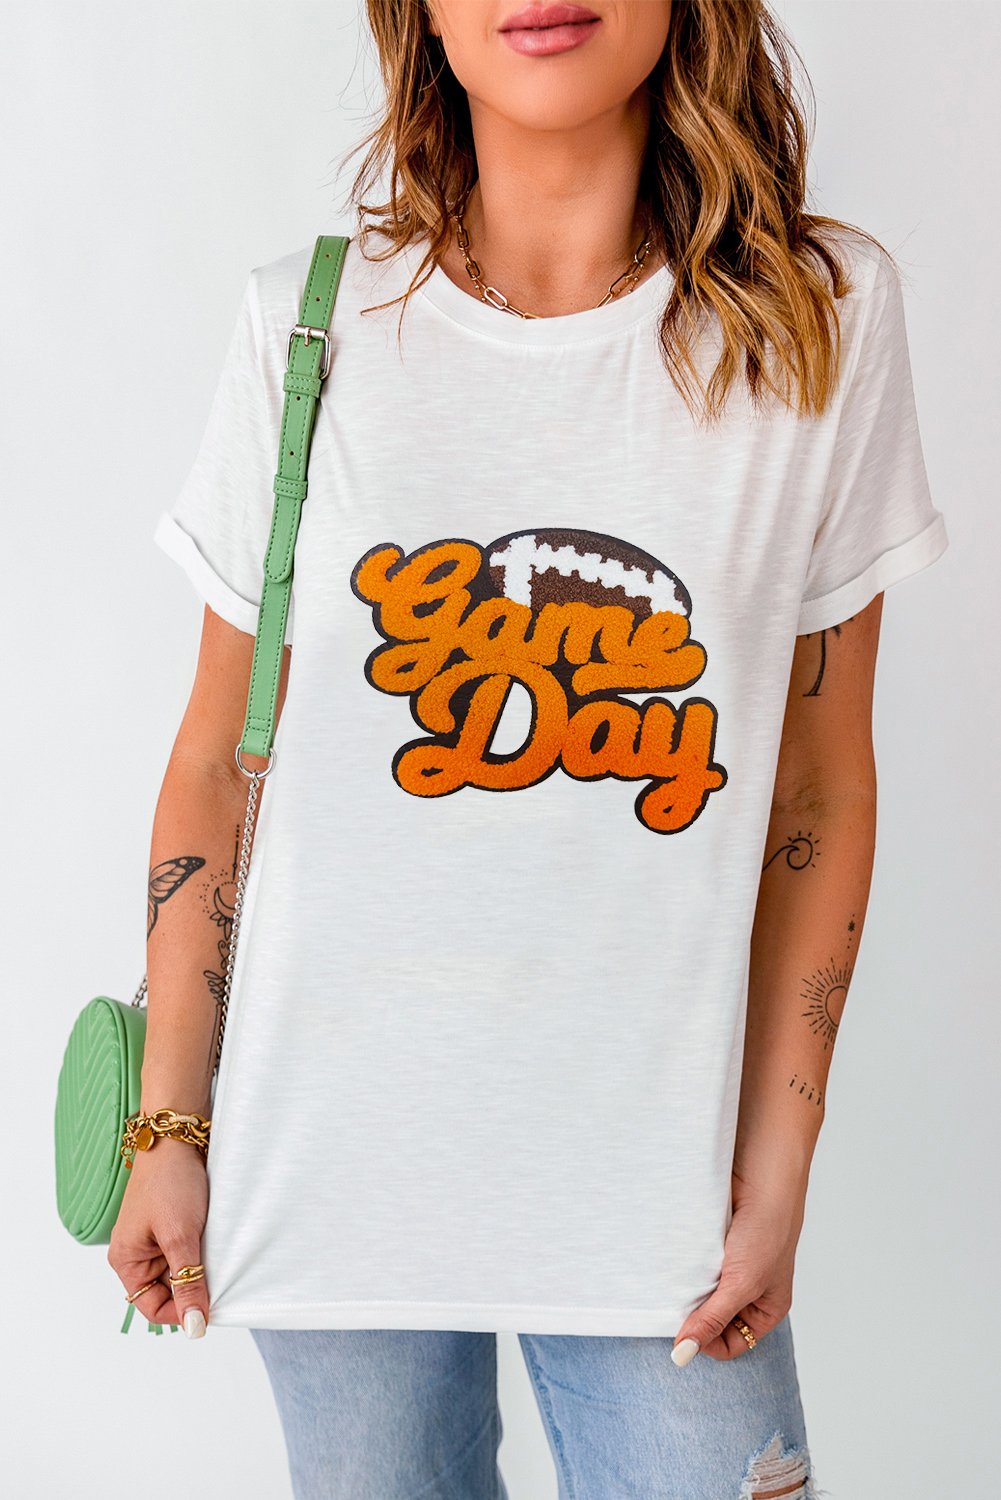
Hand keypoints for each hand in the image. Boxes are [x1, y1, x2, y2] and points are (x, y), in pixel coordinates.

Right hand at [107, 1137, 210, 1336]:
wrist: (178, 1137)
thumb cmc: (170, 1182)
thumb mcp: (180, 1237)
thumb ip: (187, 1282)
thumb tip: (194, 1326)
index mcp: (126, 1261)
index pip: (151, 1307)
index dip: (181, 1312)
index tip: (210, 1308)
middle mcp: (137, 1253)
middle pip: (168, 1291)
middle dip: (192, 1286)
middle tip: (218, 1275)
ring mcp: (155, 1239)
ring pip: (182, 1271)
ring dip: (200, 1267)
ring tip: (215, 1252)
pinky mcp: (173, 1225)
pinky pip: (189, 1251)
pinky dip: (204, 1251)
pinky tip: (216, 1241)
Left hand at [671, 1166, 807, 1362]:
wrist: (760, 1172)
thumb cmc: (767, 1229)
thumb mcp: (741, 1283)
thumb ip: (712, 1319)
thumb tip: (683, 1355)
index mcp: (766, 1307)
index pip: (731, 1344)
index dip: (707, 1342)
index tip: (685, 1331)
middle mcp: (747, 1289)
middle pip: (711, 1319)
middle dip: (694, 1315)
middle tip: (677, 1305)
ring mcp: (728, 1265)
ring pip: (697, 1292)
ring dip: (686, 1289)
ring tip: (676, 1280)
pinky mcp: (711, 1242)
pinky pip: (689, 1264)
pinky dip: (681, 1265)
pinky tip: (673, 1261)